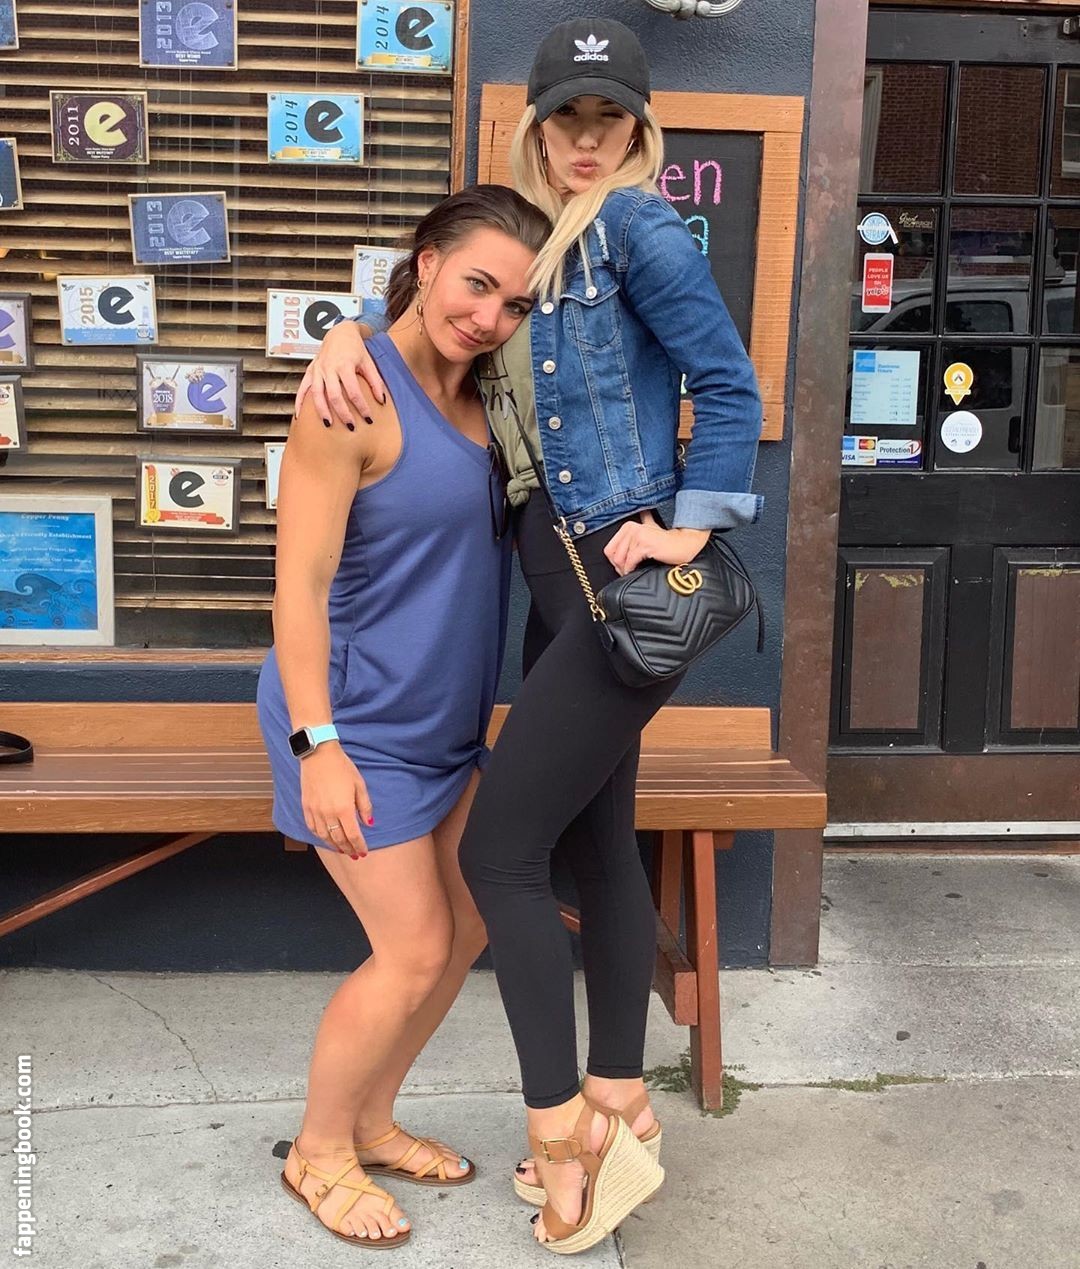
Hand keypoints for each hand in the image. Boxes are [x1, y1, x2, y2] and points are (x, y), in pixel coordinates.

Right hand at [293, 322, 387, 426]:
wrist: (339, 332)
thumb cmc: (354, 347)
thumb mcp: (368, 362)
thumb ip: (375, 382)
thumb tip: (382, 401)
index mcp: (344, 365)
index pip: (353, 391)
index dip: (362, 406)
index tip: (368, 418)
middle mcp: (328, 368)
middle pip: (334, 395)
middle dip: (342, 413)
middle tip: (351, 426)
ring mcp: (317, 370)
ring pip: (317, 394)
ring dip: (322, 411)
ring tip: (328, 425)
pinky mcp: (310, 371)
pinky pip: (303, 388)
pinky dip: (299, 402)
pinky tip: (299, 416)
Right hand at [299, 743, 373, 858]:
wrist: (319, 754)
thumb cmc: (341, 767)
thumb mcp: (359, 785)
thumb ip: (365, 806)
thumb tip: (369, 823)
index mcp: (344, 809)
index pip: (353, 835)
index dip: (359, 846)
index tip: (363, 852)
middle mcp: (328, 813)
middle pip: (339, 839)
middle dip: (348, 849)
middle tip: (354, 854)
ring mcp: (315, 811)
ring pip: (324, 836)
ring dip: (334, 845)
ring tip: (342, 849)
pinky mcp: (306, 807)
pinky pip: (312, 828)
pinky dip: (320, 836)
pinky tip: (326, 837)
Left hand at [604, 511, 710, 575]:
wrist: (684, 544)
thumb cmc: (666, 542)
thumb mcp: (650, 530)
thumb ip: (640, 526)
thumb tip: (635, 525)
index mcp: (628, 526)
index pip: (609, 549)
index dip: (615, 562)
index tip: (623, 568)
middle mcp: (631, 528)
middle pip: (613, 555)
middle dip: (619, 567)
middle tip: (627, 573)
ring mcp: (637, 535)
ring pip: (620, 559)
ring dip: (625, 570)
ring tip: (632, 574)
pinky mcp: (644, 544)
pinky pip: (630, 561)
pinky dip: (631, 570)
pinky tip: (636, 572)